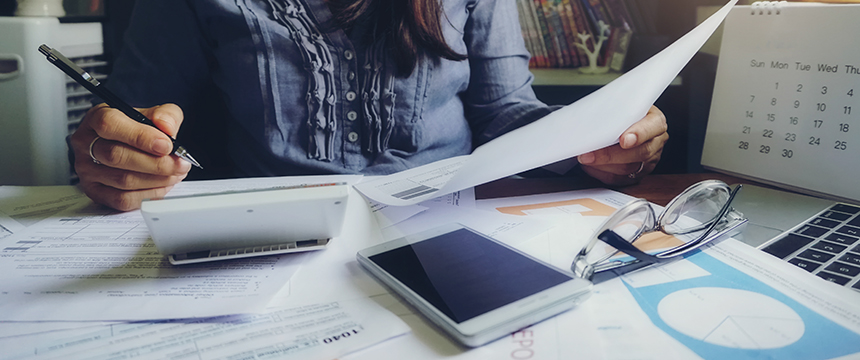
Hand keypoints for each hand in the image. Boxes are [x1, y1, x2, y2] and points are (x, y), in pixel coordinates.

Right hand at [69, 103, 190, 210]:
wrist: (127, 144)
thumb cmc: (137, 129)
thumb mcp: (154, 114)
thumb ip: (165, 115)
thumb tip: (168, 128)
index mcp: (97, 118)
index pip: (110, 125)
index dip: (141, 137)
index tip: (166, 145)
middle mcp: (86, 144)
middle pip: (117, 156)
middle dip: (156, 163)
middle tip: (180, 164)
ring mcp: (87, 170)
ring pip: (122, 180)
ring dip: (157, 179)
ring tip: (175, 173)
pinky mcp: (95, 192)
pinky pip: (122, 199)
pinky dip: (148, 194)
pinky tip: (163, 185)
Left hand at [577, 105, 667, 184]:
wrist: (624, 123)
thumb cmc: (622, 113)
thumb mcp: (623, 105)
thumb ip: (616, 112)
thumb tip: (594, 119)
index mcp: (655, 121)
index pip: (652, 127)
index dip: (639, 134)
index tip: (624, 140)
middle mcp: (656, 142)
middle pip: (640, 153)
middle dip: (610, 155)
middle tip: (589, 153)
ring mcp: (648, 160)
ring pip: (628, 169)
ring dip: (602, 165)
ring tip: (585, 158)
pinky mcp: (637, 174)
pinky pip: (619, 179)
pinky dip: (601, 174)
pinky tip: (590, 166)